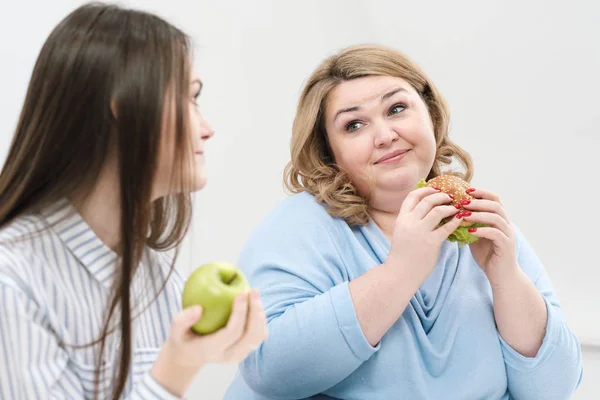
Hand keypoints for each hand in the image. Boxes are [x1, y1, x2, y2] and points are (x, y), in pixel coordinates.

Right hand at [151, 289, 267, 395]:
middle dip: (256, 311)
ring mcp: (239, 354)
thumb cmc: (183, 338)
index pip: (232, 332)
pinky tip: (253, 302)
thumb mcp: (175, 330)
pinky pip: (259, 334)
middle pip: (251, 335)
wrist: (190, 355)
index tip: (241, 293)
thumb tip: (199, 309)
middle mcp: (229, 355)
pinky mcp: (245, 350)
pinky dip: (260, 318)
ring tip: (254, 294)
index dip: (240, 313)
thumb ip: (182, 320)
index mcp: (212, 350)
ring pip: (259, 335)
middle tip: (253, 290)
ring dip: (260, 313)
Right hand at [386, 186, 462, 283]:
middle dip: (441, 196)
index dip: (425, 190)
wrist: (400, 273)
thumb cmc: (402, 254)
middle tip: (450, 197)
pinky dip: (455, 221)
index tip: (435, 189)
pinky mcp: (431, 243)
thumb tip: (426, 210)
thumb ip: (411, 220)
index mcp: (401, 219)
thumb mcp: (401, 232)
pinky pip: (447, 227)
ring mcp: (420, 232)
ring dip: (449, 207)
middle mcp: (410, 222)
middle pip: (427, 200)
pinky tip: (460, 219)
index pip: (412, 196)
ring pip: (438, 210)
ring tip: (456, 207)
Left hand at [462, 188, 518, 281]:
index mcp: (499, 220)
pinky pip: (495, 233)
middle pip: (496, 205)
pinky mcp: (506, 246)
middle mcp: (506, 225)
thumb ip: (469, 225)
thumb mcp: (475, 237)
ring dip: (479, 214)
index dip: (481, 193)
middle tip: (462, 202)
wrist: (501, 276)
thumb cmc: (488, 256)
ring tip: (464, 215)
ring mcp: (508, 235)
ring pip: (496, 217)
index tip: (466, 190)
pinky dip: (482, 230)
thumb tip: (452, 215)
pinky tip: (470, 231)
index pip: (494, 199)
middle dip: (478, 202)